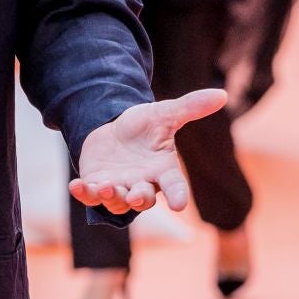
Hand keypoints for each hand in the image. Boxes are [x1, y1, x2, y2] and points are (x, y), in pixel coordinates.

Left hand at [71, 89, 228, 213]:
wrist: (112, 129)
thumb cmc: (142, 127)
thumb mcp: (164, 114)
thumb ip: (190, 107)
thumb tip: (222, 93)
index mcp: (162, 170)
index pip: (174, 186)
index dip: (177, 195)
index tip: (179, 204)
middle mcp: (142, 184)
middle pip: (144, 199)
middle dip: (140, 198)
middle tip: (137, 194)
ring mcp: (119, 188)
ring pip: (117, 202)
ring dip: (112, 197)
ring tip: (106, 187)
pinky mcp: (96, 185)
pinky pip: (90, 195)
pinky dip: (84, 193)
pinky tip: (75, 187)